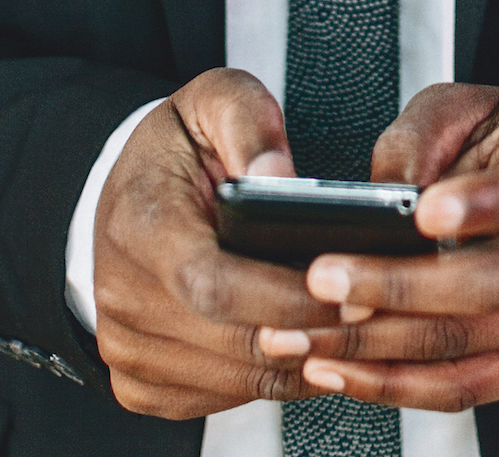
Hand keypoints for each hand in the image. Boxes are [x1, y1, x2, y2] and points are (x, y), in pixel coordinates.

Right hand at [93, 68, 340, 419]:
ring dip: (305, 361)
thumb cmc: (181, 147)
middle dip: (314, 333)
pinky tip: (312, 344)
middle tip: (375, 314)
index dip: (287, 298)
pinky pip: (224, 396)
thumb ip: (251, 125)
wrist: (128, 190)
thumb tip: (278, 173)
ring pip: (237, 377)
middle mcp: (123, 293)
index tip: (351, 292)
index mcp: (139, 225)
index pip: (215, 284)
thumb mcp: (215, 102)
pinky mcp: (142, 379)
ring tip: (356, 327)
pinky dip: (277, 378)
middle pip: (233, 340)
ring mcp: (129, 344)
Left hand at [262, 84, 498, 410]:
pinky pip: (472, 386)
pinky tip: (346, 370)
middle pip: (498, 282)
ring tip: (311, 337)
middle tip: (325, 279)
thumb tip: (383, 197)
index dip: (487, 205)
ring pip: (475, 344)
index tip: (424, 213)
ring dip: (384, 347)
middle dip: (401, 288)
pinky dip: (402, 384)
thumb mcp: (464, 107)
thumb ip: (422, 138)